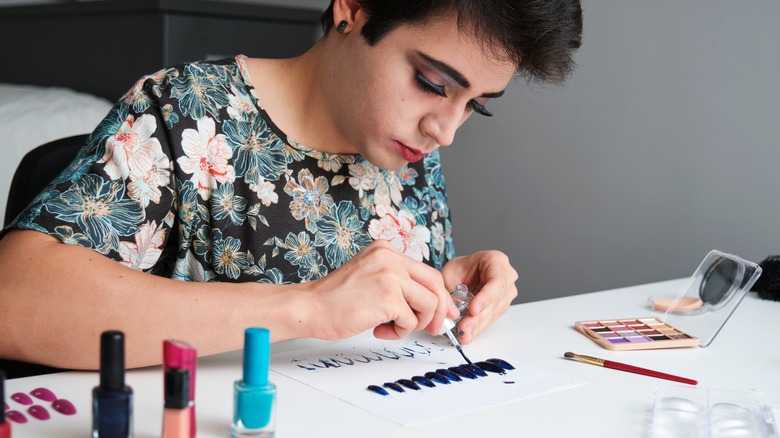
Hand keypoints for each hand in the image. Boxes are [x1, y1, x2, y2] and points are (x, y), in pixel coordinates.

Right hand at [303, 240, 458, 340]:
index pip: (427, 272)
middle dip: (438, 310)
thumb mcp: (371, 276)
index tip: (441, 312)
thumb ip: (397, 282)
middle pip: (435, 284)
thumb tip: (431, 303)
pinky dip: (398, 332)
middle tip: (430, 327)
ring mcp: (390, 276)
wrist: (310, 307)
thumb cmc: (336, 299)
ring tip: (392, 327)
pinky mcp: (388, 297)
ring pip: (428, 304)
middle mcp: (390, 258)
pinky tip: (379, 330)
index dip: (438, 295)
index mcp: (386, 250)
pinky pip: (410, 320)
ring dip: (414, 323)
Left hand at [441, 250, 517, 343]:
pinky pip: (490, 319)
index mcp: (497, 261)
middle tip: (464, 328)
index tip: (473, 310)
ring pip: (493, 313)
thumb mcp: (451, 272)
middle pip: (496, 300)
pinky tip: (467, 335)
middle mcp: (507, 277)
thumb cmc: (459, 269)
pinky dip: (477, 328)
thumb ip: (451, 289)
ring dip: (477, 326)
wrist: (462, 273)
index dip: (486, 297)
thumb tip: (450, 311)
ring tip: (463, 335)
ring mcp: (506, 293)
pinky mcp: (501, 307)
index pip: (497, 281)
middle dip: (478, 317)